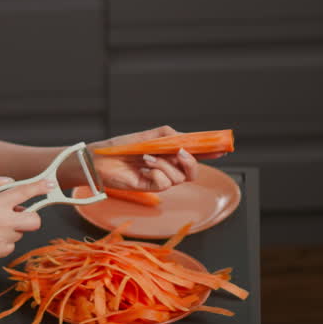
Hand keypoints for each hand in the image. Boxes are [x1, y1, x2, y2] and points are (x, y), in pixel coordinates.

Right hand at [0, 172, 45, 265]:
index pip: (25, 192)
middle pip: (34, 220)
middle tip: (18, 214)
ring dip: (13, 228)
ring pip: (21, 233)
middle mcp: (0, 221)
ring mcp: (1, 239)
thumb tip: (9, 181)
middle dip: (31, 217)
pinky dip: (5, 240)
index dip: (40, 187)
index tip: (50, 185)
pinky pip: (12, 244)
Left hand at [89, 125, 210, 191]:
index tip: (221, 148)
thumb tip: (184, 139)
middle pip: (192, 171)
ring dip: (164, 164)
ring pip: (179, 177)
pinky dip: (156, 172)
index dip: (209, 152)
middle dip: (191, 162)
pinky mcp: (151, 187)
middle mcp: (168, 167)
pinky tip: (143, 167)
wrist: (101, 160)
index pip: (193, 154)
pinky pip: (165, 182)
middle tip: (180, 152)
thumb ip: (169, 135)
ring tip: (147, 157)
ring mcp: (160, 178)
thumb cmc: (120, 147)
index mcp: (168, 153)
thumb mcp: (148, 136)